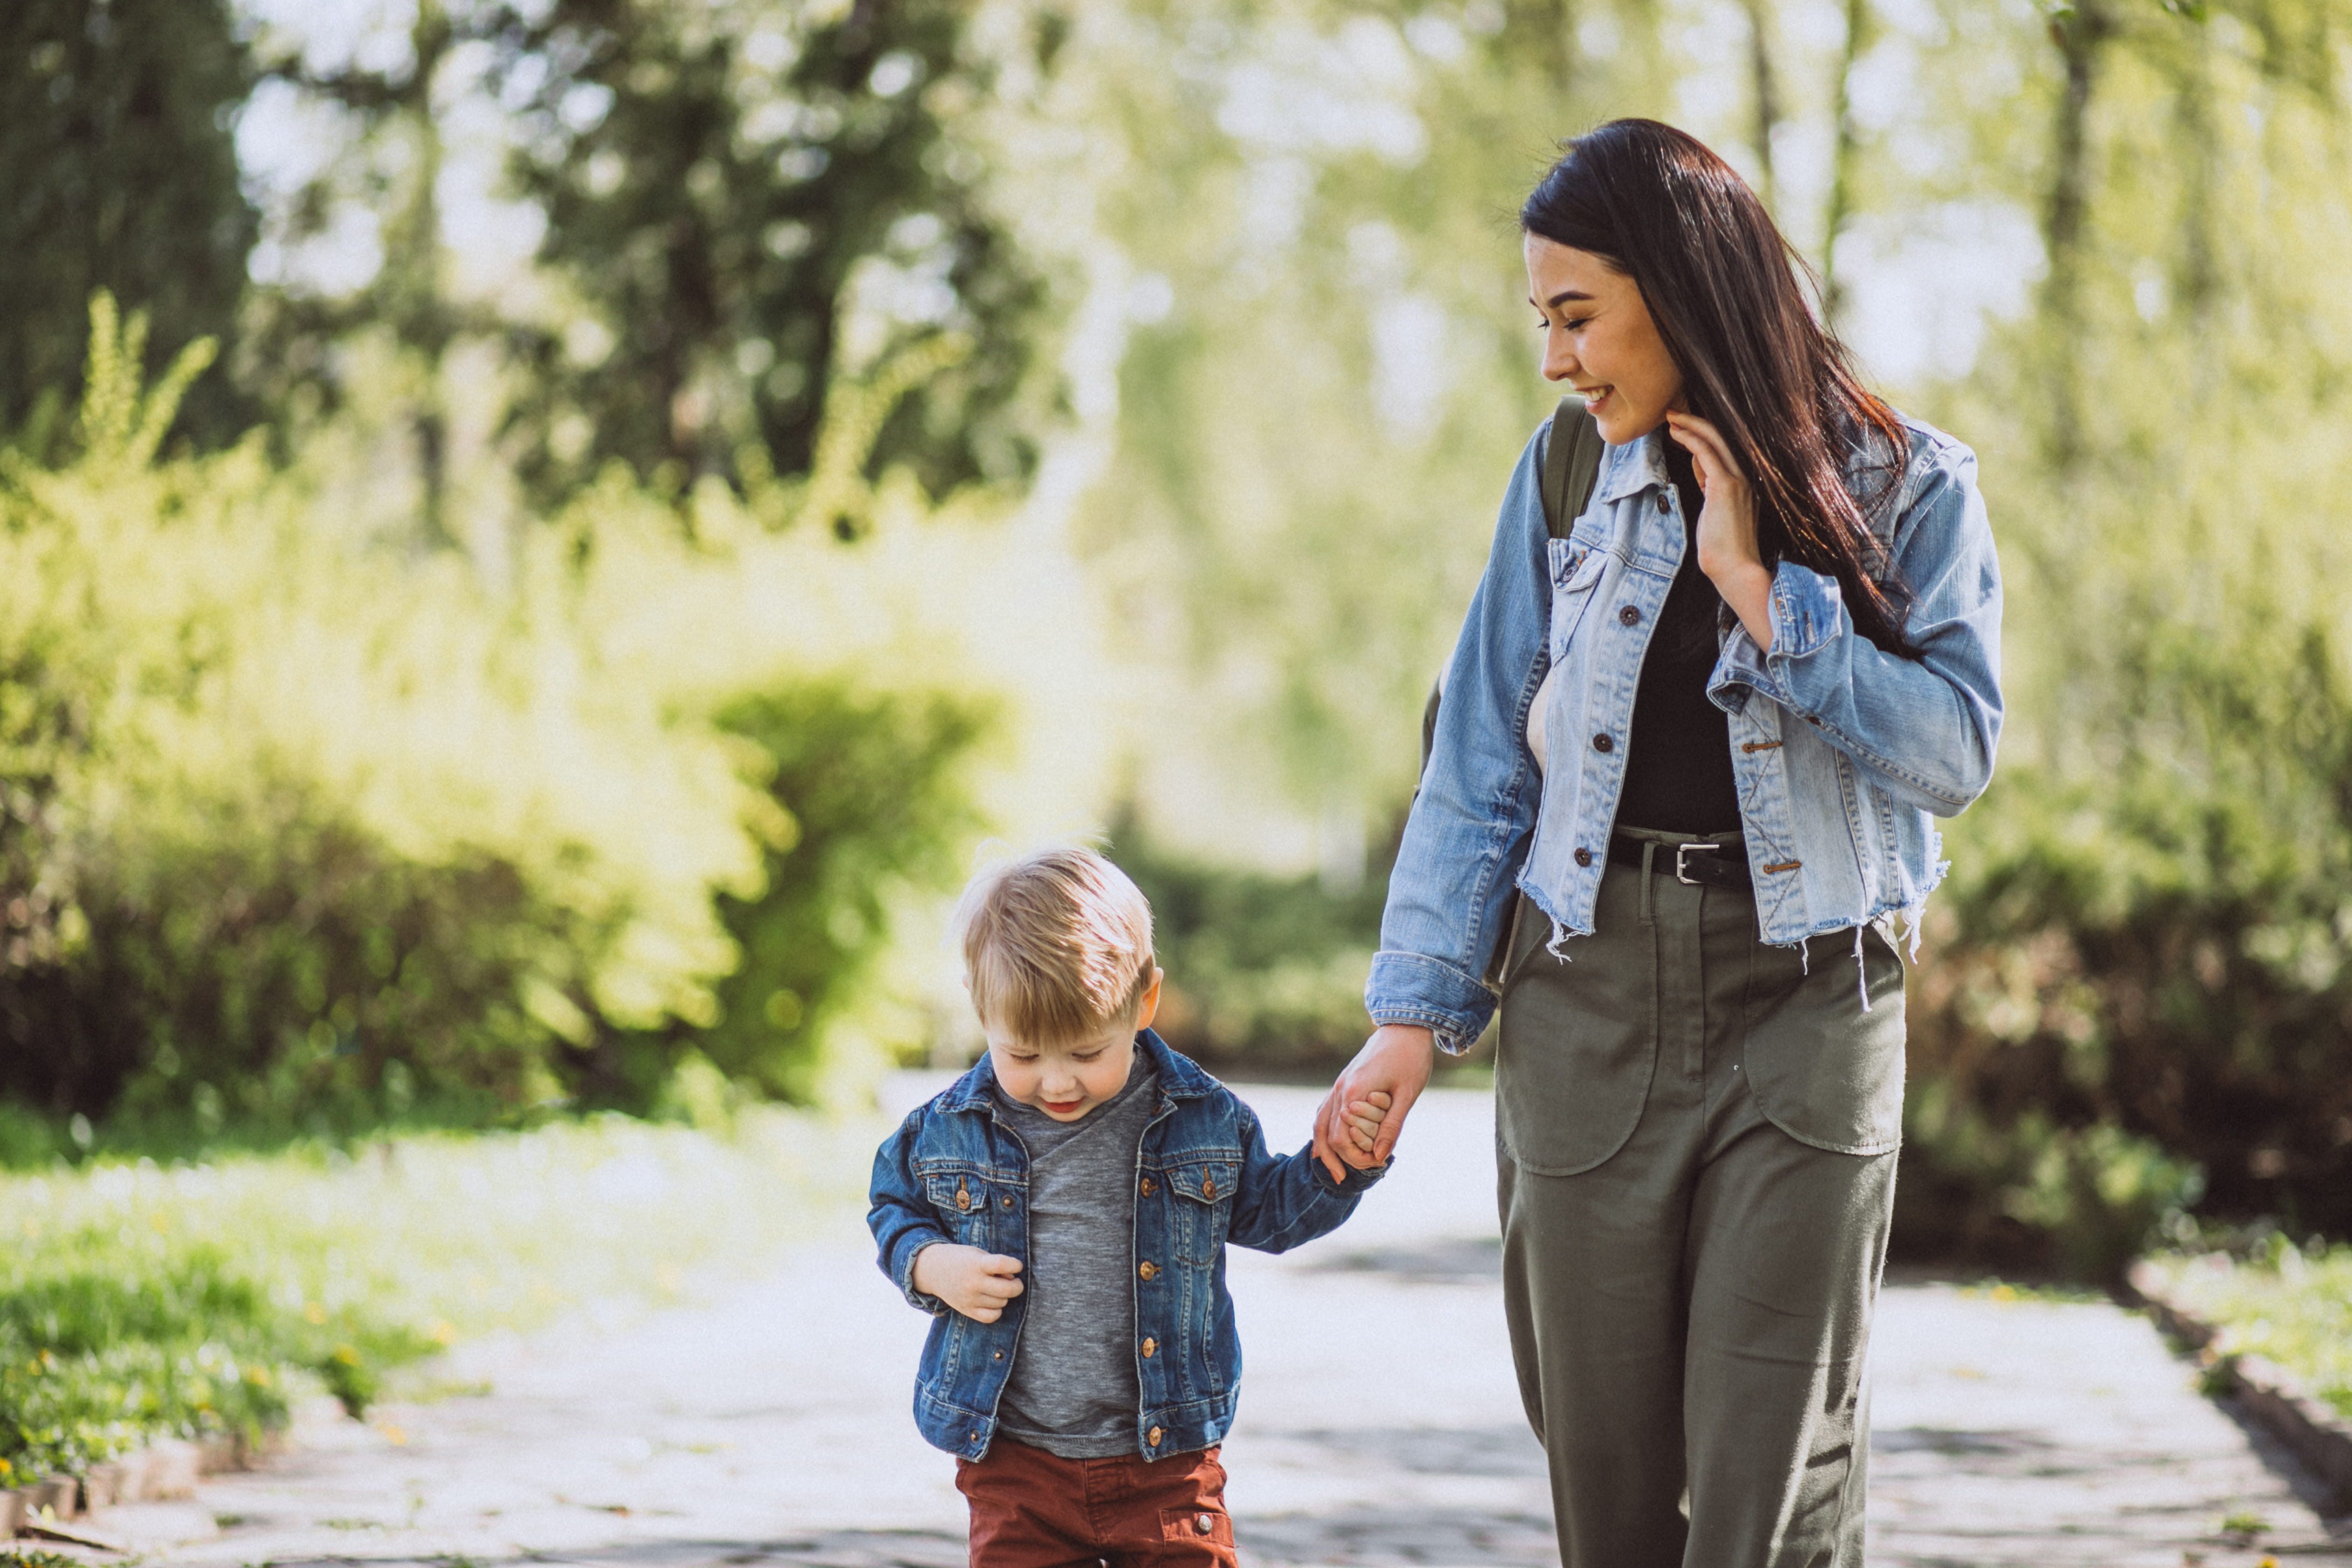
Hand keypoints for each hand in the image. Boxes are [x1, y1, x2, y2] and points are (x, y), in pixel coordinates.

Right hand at [911, 1243, 1024, 1322]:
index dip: (1016, 1265)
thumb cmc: (961, 1259)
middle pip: (1007, 1290)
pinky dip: (997, 1310)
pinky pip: (991, 1317)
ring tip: (997, 1288)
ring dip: (1005, 1296)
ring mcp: (969, 1298)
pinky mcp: (966, 1310)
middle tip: (1014, 1281)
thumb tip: (1012, 1280)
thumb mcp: (978, 1254)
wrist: (934, 1270)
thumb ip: (997, 1265)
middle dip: (1017, 1286)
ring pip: (1001, 1303)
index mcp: (976, 1264)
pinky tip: (993, 1301)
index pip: (1003, 1265)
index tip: (1016, 1266)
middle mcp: (972, 1282)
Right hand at [1312, 1024, 1433, 1180]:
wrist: (1405, 1027)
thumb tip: (1380, 1155)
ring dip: (1323, 1148)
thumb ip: (1392, 1125)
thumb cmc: (1411, 1059)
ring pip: (1320, 1122)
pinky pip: (1324, 1110)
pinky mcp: (1343, 1081)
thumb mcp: (1407, 1095)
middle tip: (1346, 1179)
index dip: (1355, 1157)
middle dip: (1336, 1158)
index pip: (1343, 1138)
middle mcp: (1341, 1089)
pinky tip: (1326, 1143)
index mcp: (1355, 1092)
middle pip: (1326, 1133)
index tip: (1376, 1165)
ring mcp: (1339, 1084)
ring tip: (1332, 1170)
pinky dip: (1323, 1129)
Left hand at [1665, 410, 1773, 650]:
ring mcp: (1738, 480)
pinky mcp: (1726, 486)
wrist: (1736, 569)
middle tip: (1673, 414)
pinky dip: (1691, 439)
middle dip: (1696, 423)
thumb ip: (1711, 489)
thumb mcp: (1715, 512)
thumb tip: (1700, 469)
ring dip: (1690, 425)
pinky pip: (1707, 452)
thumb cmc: (1724, 549)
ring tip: (1671, 418)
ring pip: (1715, 440)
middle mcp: (1744, 478)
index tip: (1681, 429)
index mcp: (1743, 484)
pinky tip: (1676, 433)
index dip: (1701, 437)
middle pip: (1721, 438)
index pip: (1722, 452)